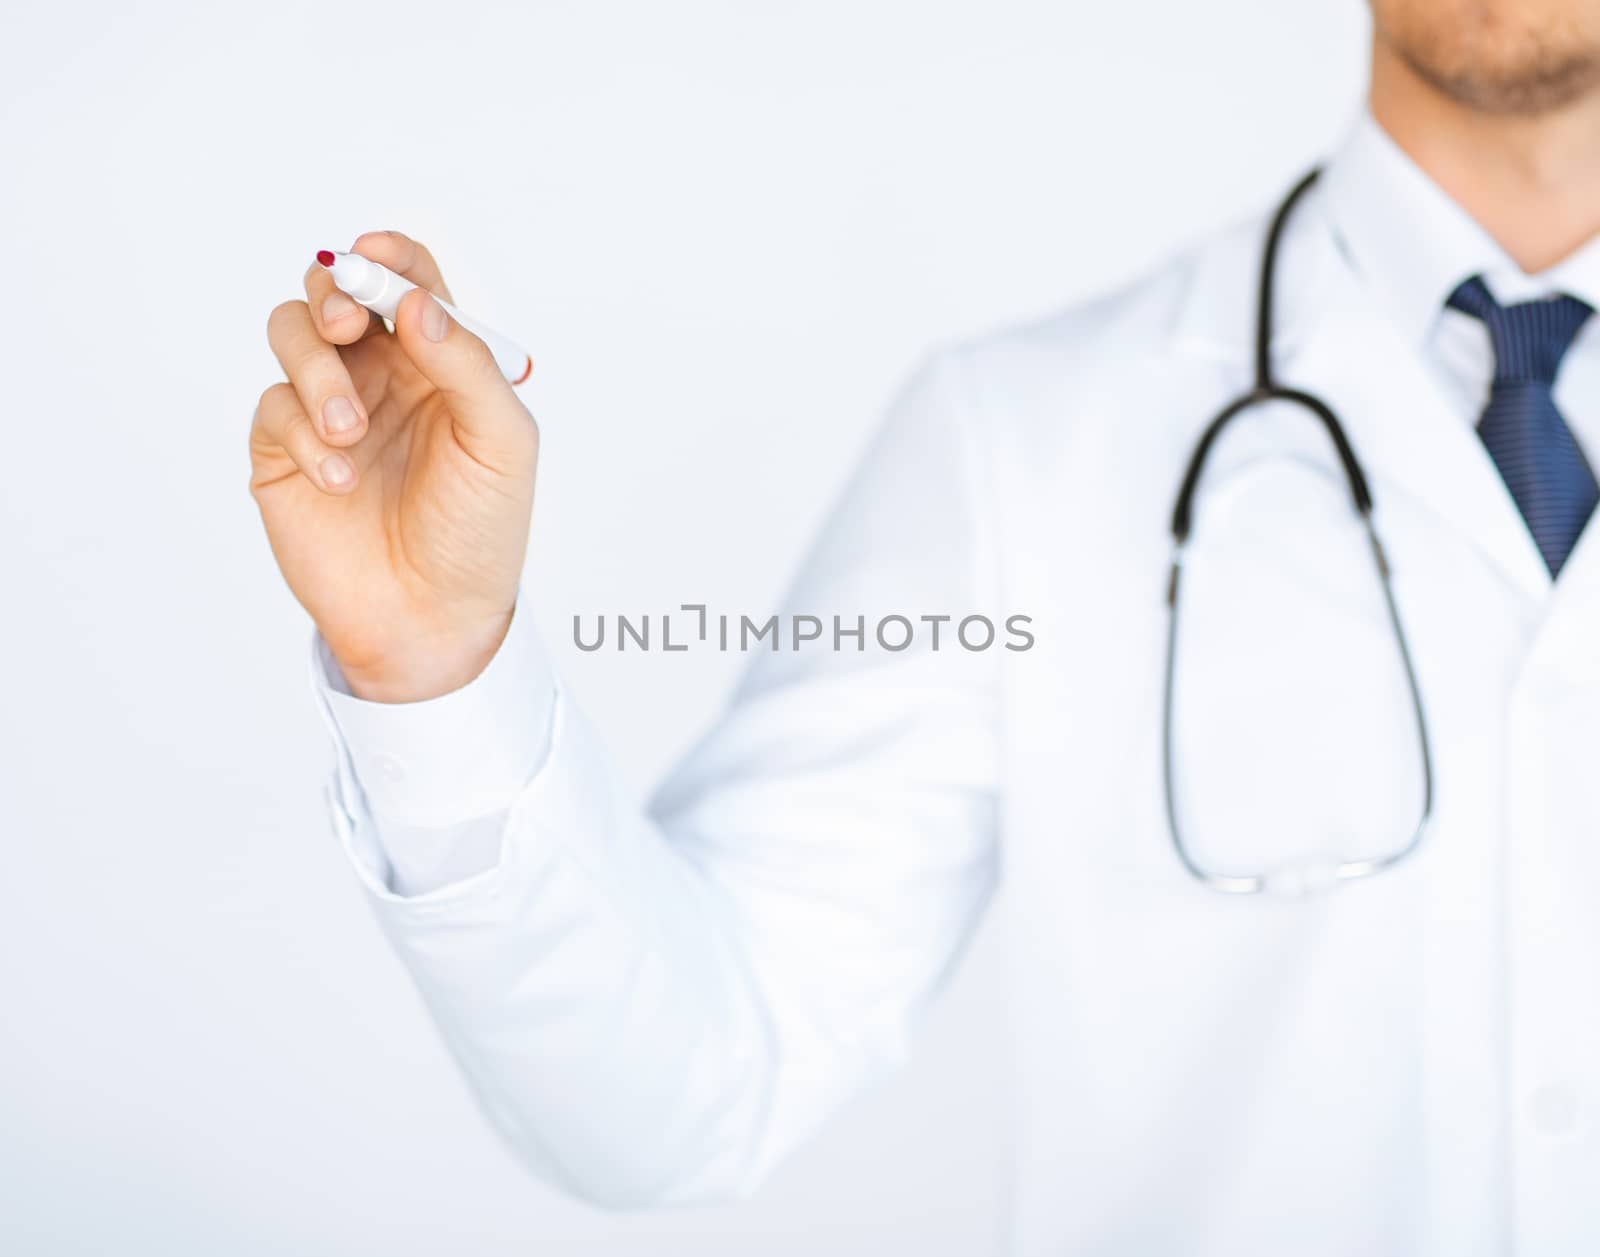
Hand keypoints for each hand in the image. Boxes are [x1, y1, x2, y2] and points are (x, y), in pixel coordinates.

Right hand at [251, 231, 538, 702]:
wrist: (434, 618)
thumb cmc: (480, 531)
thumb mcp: (503, 444)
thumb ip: (468, 366)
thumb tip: (418, 303)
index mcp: (438, 361)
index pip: (408, 281)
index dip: (390, 257)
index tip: (375, 256)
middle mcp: (380, 374)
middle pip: (334, 290)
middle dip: (333, 292)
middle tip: (347, 325)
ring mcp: (328, 409)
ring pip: (292, 335)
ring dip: (317, 370)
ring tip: (352, 431)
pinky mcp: (283, 453)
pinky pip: (275, 408)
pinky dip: (305, 435)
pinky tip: (341, 478)